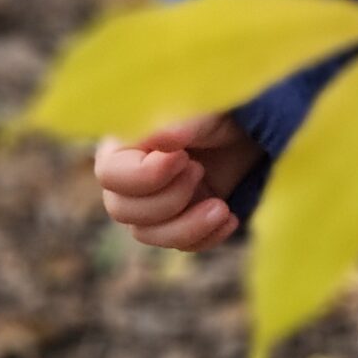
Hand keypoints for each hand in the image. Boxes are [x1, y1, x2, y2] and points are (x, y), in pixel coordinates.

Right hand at [95, 112, 261, 252]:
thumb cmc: (216, 113)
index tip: (184, 157)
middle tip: (199, 170)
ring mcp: (151, 204)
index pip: (111, 175)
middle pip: (122, 210)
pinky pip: (179, 244)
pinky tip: (230, 217)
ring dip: (187, 226)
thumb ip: (175, 124)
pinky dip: (206, 237)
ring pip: (147, 234)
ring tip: (221, 207)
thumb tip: (157, 138)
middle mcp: (128, 178)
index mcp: (121, 145)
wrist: (246, 131)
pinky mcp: (178, 221)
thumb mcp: (199, 113)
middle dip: (168, 199)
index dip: (146, 176)